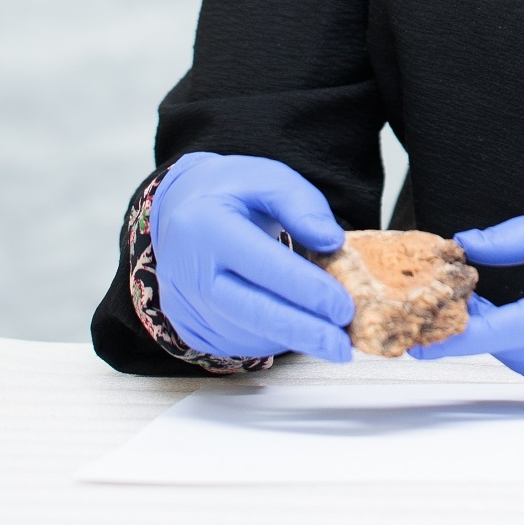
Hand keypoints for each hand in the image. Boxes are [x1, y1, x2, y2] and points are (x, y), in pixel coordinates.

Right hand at [149, 151, 354, 362]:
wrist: (180, 210)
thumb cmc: (230, 193)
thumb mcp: (268, 178)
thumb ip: (302, 205)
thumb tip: (332, 242)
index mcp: (205, 226)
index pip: (262, 265)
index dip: (305, 289)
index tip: (343, 307)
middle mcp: (186, 270)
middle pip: (251, 311)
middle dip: (303, 332)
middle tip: (342, 346)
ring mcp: (183, 304)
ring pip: (246, 333)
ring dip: (292, 337)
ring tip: (329, 332)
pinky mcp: (189, 327)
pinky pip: (237, 342)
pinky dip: (272, 338)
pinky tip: (295, 325)